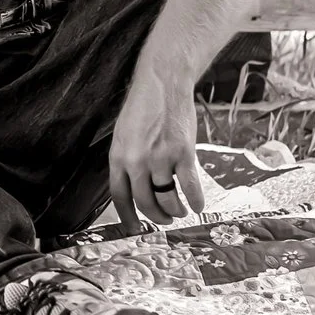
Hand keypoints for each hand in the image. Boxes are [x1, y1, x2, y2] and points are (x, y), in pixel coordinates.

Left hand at [107, 65, 203, 228]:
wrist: (163, 85)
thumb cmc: (143, 108)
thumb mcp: (123, 135)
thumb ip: (126, 161)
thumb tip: (133, 189)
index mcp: (118, 157)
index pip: (120, 197)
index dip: (128, 217)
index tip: (135, 229)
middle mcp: (137, 161)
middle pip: (145, 201)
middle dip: (155, 217)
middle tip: (163, 221)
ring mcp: (161, 158)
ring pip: (167, 198)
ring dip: (174, 210)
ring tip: (178, 212)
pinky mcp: (183, 153)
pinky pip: (190, 186)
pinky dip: (195, 200)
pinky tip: (197, 206)